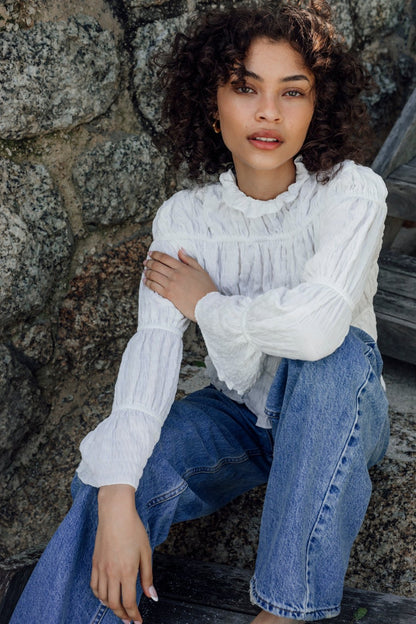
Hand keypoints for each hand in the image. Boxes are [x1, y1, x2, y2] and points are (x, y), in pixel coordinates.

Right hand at [90, 485, 157, 622]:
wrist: (115, 513)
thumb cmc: (133, 530)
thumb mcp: (146, 553)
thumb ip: (147, 576)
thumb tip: (152, 596)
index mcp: (127, 572)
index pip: (129, 602)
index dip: (134, 615)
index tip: (138, 621)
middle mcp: (112, 573)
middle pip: (114, 604)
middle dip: (123, 615)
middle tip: (129, 619)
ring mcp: (101, 568)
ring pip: (103, 598)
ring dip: (111, 607)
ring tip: (119, 609)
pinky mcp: (95, 563)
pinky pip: (94, 586)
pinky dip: (100, 596)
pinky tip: (106, 596)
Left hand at [143, 248, 217, 321]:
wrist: (207, 304)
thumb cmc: (206, 288)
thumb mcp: (201, 270)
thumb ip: (189, 260)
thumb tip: (179, 251)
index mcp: (183, 267)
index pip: (165, 258)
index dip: (155, 254)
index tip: (150, 254)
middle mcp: (175, 275)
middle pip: (157, 265)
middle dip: (149, 262)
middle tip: (145, 262)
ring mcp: (171, 285)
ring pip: (154, 275)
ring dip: (147, 272)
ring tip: (145, 271)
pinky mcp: (169, 295)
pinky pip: (154, 287)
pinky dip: (148, 283)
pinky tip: (145, 281)